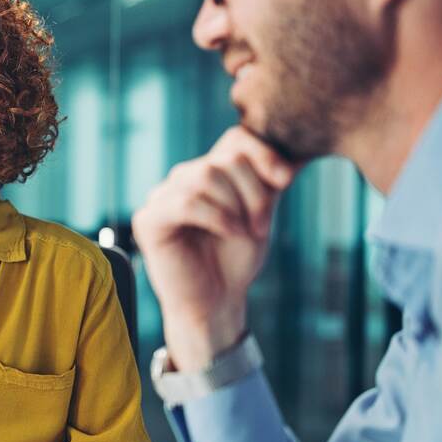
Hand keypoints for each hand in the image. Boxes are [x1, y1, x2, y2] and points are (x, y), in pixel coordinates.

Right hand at [132, 127, 298, 370]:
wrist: (216, 303)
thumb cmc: (235, 260)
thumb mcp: (260, 212)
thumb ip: (268, 182)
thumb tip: (293, 156)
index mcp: (207, 172)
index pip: (235, 139)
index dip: (263, 154)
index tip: (286, 180)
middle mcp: (182, 179)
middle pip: (223, 160)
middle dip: (253, 192)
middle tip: (261, 226)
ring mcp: (161, 197)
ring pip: (205, 176)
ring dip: (235, 207)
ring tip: (245, 232)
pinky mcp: (148, 219)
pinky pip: (186, 202)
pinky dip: (217, 217)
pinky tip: (230, 233)